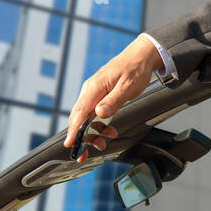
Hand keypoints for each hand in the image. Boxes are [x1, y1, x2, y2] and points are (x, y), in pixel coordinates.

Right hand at [64, 35, 161, 163]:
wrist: (141, 56)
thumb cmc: (135, 69)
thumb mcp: (127, 86)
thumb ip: (113, 101)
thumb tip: (99, 113)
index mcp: (94, 87)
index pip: (79, 112)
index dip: (73, 130)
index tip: (69, 144)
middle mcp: (90, 91)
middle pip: (79, 118)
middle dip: (81, 137)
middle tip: (85, 154)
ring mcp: (94, 93)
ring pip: (86, 118)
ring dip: (93, 132)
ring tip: (104, 142)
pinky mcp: (100, 96)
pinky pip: (94, 114)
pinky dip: (99, 125)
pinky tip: (108, 130)